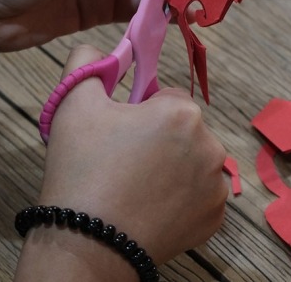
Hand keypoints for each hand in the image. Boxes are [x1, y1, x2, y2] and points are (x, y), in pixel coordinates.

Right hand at [15, 45, 227, 280]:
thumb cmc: (82, 169)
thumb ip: (87, 63)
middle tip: (126, 164)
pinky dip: (183, 200)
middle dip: (162, 140)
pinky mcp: (216, 217)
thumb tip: (99, 48)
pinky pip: (201, 197)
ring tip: (138, 189)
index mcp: (182, 112)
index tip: (122, 135)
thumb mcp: (73, 104)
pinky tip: (153, 208)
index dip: (142, 113)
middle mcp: (211, 145)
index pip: (168, 99)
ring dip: (175, 169)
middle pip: (185, 131)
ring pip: (195, 163)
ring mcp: (217, 185)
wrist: (87, 242)